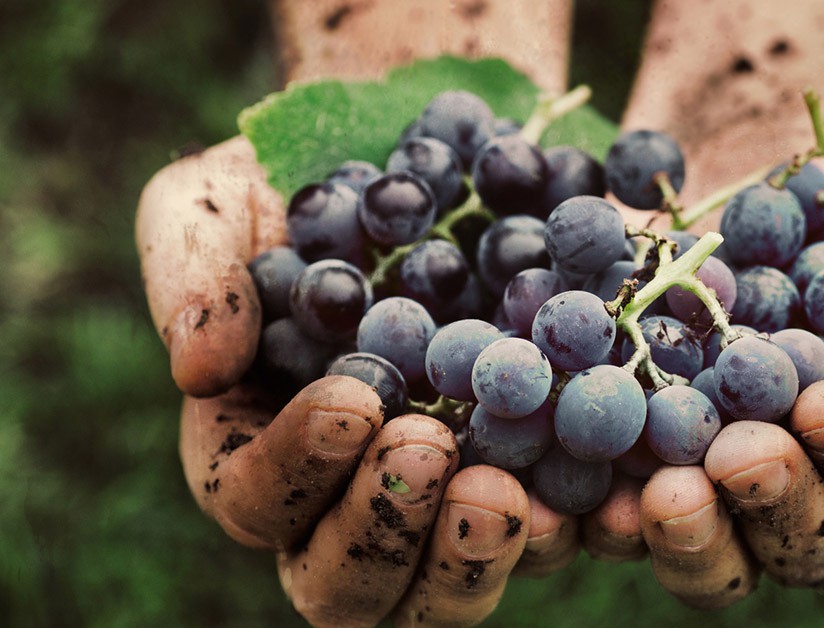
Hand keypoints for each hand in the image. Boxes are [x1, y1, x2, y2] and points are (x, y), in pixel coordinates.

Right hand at [137, 139, 533, 626]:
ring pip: (445, 590)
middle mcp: (351, 496)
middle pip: (347, 585)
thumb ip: (192, 273)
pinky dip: (579, 528)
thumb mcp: (220, 200)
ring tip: (508, 494)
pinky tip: (610, 493)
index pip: (256, 498)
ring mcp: (447, 496)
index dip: (296, 467)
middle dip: (384, 529)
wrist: (432, 157)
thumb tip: (198, 369)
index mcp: (263, 448)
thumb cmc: (302, 183)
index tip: (355, 402)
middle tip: (430, 450)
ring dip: (473, 557)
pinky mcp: (537, 476)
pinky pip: (555, 534)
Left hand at [588, 112, 823, 605]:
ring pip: (710, 548)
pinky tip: (568, 488)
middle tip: (740, 456)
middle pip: (804, 544)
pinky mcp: (634, 443)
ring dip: (686, 535)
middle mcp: (808, 476)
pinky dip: (591, 509)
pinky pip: (613, 501)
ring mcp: (716, 468)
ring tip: (658, 495)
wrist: (758, 141)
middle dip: (774, 506)